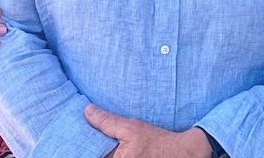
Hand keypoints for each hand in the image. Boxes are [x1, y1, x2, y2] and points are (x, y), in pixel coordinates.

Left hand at [84, 105, 211, 157]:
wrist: (183, 154)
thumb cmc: (158, 142)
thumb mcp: (131, 128)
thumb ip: (108, 122)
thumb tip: (88, 111)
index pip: (91, 154)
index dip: (85, 147)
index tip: (80, 139)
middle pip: (100, 156)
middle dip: (96, 149)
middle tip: (96, 139)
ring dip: (105, 152)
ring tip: (112, 144)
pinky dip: (115, 155)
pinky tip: (118, 149)